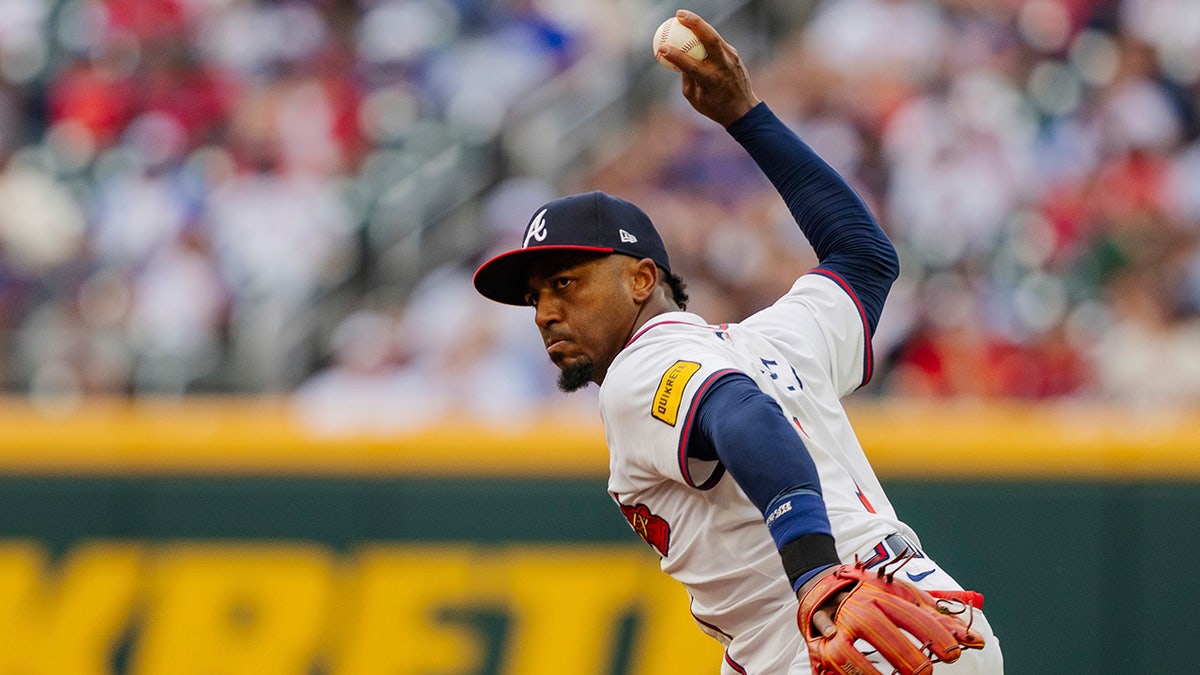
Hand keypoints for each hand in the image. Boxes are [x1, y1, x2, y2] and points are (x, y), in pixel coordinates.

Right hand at [655, 9, 761, 126]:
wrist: (743, 110)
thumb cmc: (713, 106)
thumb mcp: (694, 97)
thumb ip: (685, 77)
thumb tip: (677, 59)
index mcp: (710, 80)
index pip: (690, 64)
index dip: (675, 55)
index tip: (661, 47)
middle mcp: (723, 66)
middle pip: (710, 38)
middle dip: (694, 23)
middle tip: (678, 15)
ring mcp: (731, 59)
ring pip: (715, 35)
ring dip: (699, 24)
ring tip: (683, 16)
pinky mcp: (734, 55)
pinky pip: (717, 42)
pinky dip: (705, 35)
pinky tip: (694, 30)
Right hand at [796, 561, 984, 674]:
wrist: (826, 586)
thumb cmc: (872, 595)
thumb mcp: (903, 598)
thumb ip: (937, 619)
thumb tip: (975, 641)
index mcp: (882, 595)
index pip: (912, 615)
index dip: (935, 635)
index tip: (952, 653)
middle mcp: (859, 609)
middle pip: (881, 631)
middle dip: (905, 655)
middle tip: (925, 673)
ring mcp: (838, 627)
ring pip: (849, 652)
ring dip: (871, 672)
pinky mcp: (821, 643)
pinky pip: (829, 662)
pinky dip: (843, 673)